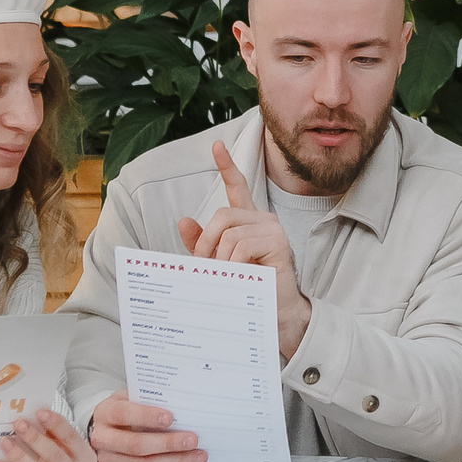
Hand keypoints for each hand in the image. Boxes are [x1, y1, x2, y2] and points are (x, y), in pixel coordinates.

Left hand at [0, 409, 97, 461]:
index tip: (39, 412)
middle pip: (56, 457)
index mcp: (86, 459)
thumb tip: (30, 414)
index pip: (72, 439)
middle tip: (18, 424)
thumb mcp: (60, 448)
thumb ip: (51, 434)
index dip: (57, 425)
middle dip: (35, 439)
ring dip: (20, 457)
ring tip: (4, 442)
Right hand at [90, 393, 206, 461]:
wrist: (106, 431)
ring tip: (197, 456)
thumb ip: (151, 401)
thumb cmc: (126, 412)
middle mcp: (102, 439)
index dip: (147, 416)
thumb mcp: (132, 398)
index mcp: (105, 413)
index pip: (124, 414)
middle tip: (192, 440)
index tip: (170, 418)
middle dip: (168, 444)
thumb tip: (182, 408)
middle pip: (136, 445)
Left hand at [176, 141, 312, 360]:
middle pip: (223, 215)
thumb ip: (201, 243)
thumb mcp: (218, 264)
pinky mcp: (277, 242)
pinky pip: (241, 246)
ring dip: (220, 259)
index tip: (215, 146)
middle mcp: (262, 220)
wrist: (275, 315)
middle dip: (207, 242)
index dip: (226, 166)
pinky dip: (233, 264)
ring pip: (229, 233)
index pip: (237, 188)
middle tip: (204, 265)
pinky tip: (241, 275)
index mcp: (248, 222)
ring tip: (227, 276)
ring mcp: (272, 229)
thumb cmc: (248, 289)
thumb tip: (184, 220)